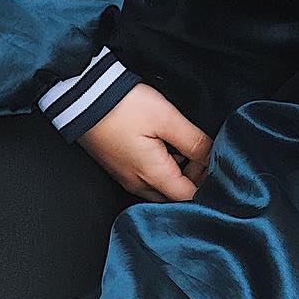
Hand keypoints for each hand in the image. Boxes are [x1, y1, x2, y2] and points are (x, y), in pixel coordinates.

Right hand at [78, 85, 211, 202]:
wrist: (83, 102)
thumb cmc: (123, 108)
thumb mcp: (166, 119)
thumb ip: (193, 141)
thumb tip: (212, 155)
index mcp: (153, 176)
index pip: (189, 196)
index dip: (207, 182)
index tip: (215, 160)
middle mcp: (139, 185)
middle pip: (175, 196)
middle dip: (193, 179)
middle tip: (201, 153)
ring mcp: (127, 179)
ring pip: (161, 190)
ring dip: (177, 175)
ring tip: (185, 148)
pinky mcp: (120, 171)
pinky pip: (147, 181)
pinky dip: (162, 171)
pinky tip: (165, 149)